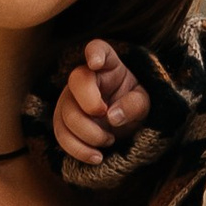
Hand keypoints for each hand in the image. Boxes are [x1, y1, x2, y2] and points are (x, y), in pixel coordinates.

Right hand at [53, 39, 150, 165]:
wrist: (124, 125)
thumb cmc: (133, 106)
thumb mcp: (144, 104)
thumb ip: (133, 105)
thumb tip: (112, 116)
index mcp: (109, 66)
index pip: (98, 49)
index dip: (95, 53)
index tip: (96, 63)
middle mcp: (85, 77)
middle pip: (76, 81)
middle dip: (90, 103)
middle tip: (106, 116)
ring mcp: (70, 98)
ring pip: (65, 112)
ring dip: (87, 133)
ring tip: (109, 141)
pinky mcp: (62, 120)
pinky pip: (60, 134)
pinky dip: (77, 149)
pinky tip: (96, 157)